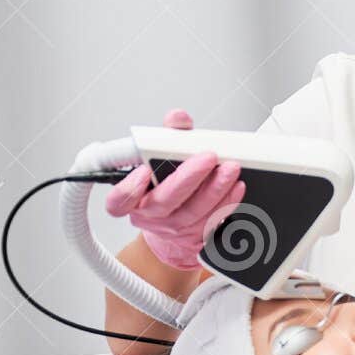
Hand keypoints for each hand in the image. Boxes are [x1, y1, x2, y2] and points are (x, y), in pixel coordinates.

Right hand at [105, 108, 243, 269]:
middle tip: (208, 157)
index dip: (128, 188)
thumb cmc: (164, 187)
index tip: (143, 171)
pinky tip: (236, 186)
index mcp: (132, 199)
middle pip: (165, 200)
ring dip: (216, 188)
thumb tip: (178, 117)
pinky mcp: (196, 236)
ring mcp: (174, 229)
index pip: (119, 201)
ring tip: (230, 168)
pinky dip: (227, 201)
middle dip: (189, 177)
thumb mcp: (159, 158)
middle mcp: (150, 216)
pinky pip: (213, 220)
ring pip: (194, 211)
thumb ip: (167, 135)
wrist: (173, 227)